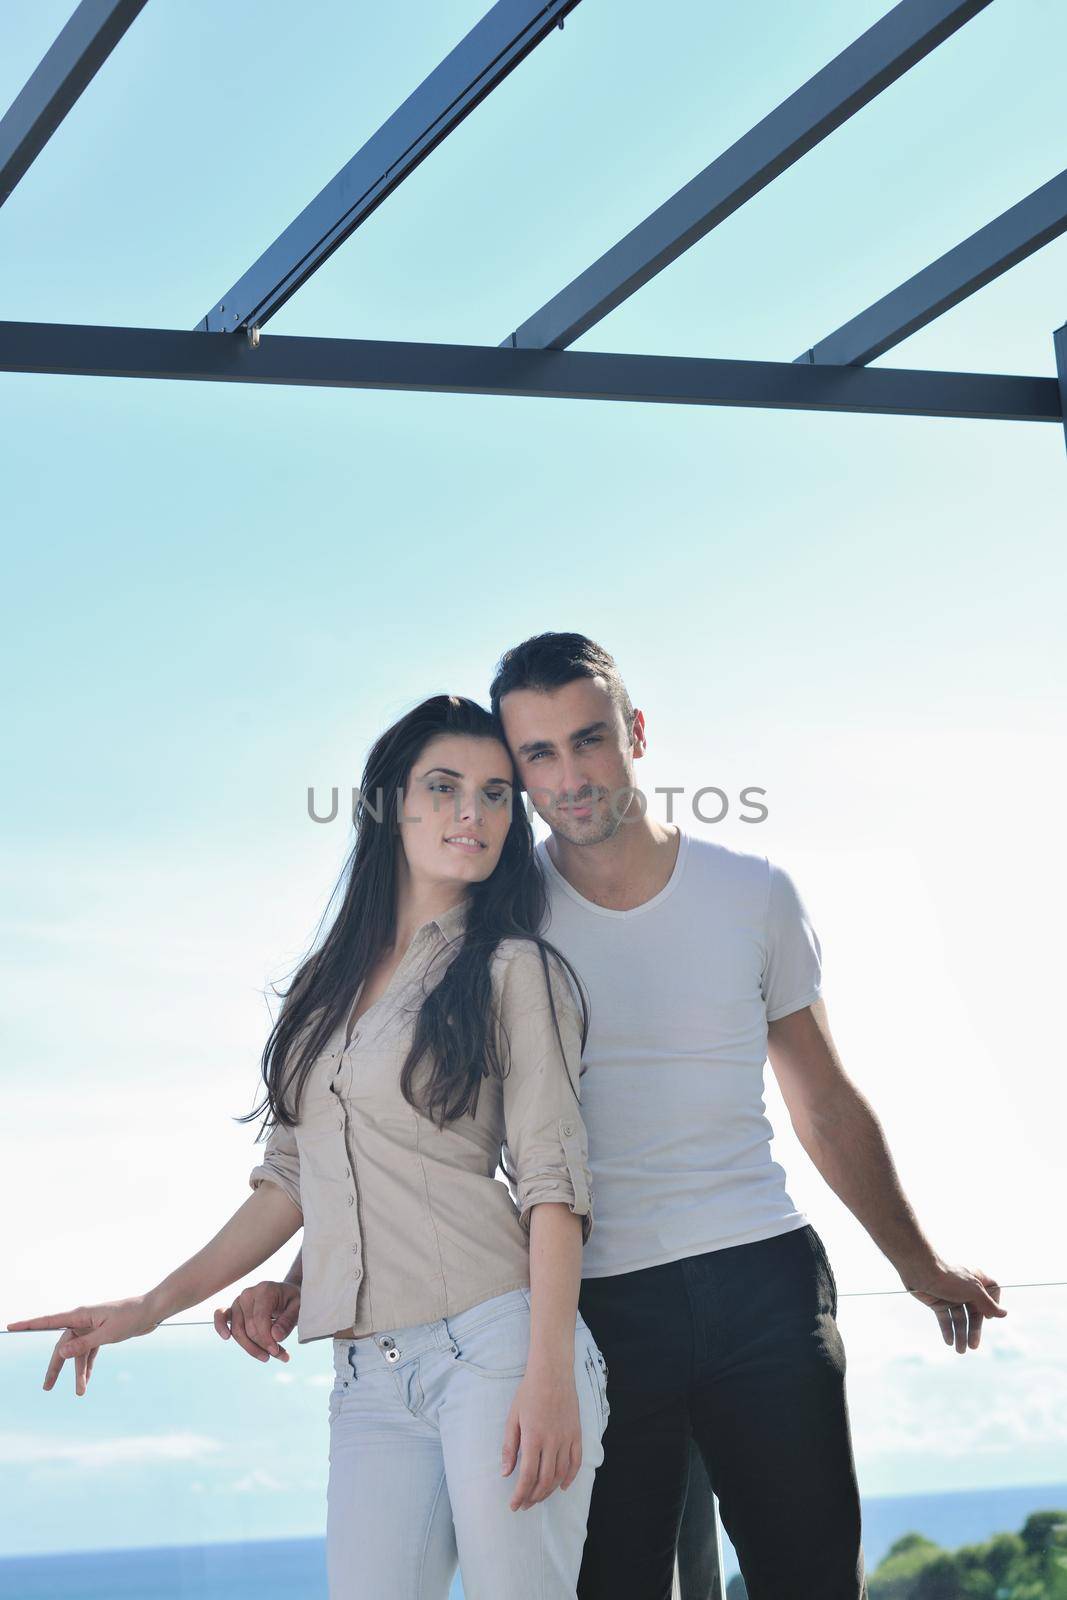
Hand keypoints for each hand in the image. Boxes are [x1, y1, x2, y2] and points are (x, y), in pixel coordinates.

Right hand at [5, 1296, 158, 1395]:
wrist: (152, 1311)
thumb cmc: (131, 1317)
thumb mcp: (107, 1333)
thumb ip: (83, 1344)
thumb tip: (60, 1351)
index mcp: (80, 1315)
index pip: (49, 1322)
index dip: (29, 1325)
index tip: (11, 1326)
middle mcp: (82, 1321)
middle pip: (62, 1346)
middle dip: (56, 1367)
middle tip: (46, 1388)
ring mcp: (92, 1328)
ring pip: (78, 1353)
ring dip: (78, 1372)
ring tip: (80, 1393)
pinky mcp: (101, 1335)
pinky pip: (89, 1353)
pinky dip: (88, 1367)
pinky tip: (85, 1382)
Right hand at [214, 1280, 298, 1362]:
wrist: (286, 1294)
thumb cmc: (292, 1301)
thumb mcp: (298, 1308)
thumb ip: (288, 1321)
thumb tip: (275, 1337)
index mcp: (265, 1290)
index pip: (260, 1319)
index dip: (267, 1339)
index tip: (276, 1351)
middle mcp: (249, 1293)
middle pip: (249, 1328)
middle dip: (263, 1346)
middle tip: (279, 1355)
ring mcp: (239, 1301)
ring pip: (238, 1330)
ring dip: (250, 1347)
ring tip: (266, 1357)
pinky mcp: (233, 1309)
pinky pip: (221, 1316)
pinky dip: (220, 1326)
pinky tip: (226, 1337)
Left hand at [500, 1364, 581, 1510]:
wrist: (552, 1372)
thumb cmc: (529, 1393)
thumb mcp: (513, 1418)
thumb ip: (510, 1447)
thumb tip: (506, 1473)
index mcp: (533, 1438)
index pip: (527, 1477)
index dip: (520, 1495)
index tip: (514, 1505)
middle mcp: (552, 1441)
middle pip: (545, 1481)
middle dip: (533, 1497)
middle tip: (525, 1504)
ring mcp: (567, 1438)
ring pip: (560, 1475)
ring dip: (549, 1491)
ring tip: (539, 1497)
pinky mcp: (577, 1434)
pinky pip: (576, 1462)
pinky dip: (570, 1478)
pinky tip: (563, 1486)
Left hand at [902, 1259, 1005, 1351]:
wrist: (920, 1271)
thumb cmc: (949, 1278)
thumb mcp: (973, 1291)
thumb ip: (988, 1303)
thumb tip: (1004, 1314)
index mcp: (976, 1280)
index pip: (992, 1291)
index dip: (993, 1304)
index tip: (988, 1316)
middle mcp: (964, 1289)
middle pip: (975, 1312)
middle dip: (974, 1329)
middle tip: (973, 1347)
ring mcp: (951, 1296)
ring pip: (959, 1318)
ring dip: (960, 1334)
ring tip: (960, 1350)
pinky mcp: (937, 1302)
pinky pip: (945, 1319)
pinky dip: (947, 1330)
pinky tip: (949, 1342)